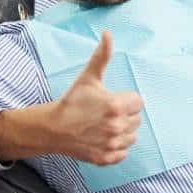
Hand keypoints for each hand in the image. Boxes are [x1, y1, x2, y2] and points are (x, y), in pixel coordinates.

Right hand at [0, 31, 142, 163]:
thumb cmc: (72, 101)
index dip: (127, 99)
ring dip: (123, 131)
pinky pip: (123, 152)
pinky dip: (116, 147)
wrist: (53, 128)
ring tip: (104, 124)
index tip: (113, 99)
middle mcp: (117, 126)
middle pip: (136, 119)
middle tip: (106, 112)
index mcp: (116, 105)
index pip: (139, 102)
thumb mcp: (88, 77)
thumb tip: (108, 34)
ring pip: (132, 136)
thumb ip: (102, 56)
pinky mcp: (107, 158)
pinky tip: (103, 138)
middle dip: (125, 114)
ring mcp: (112, 144)